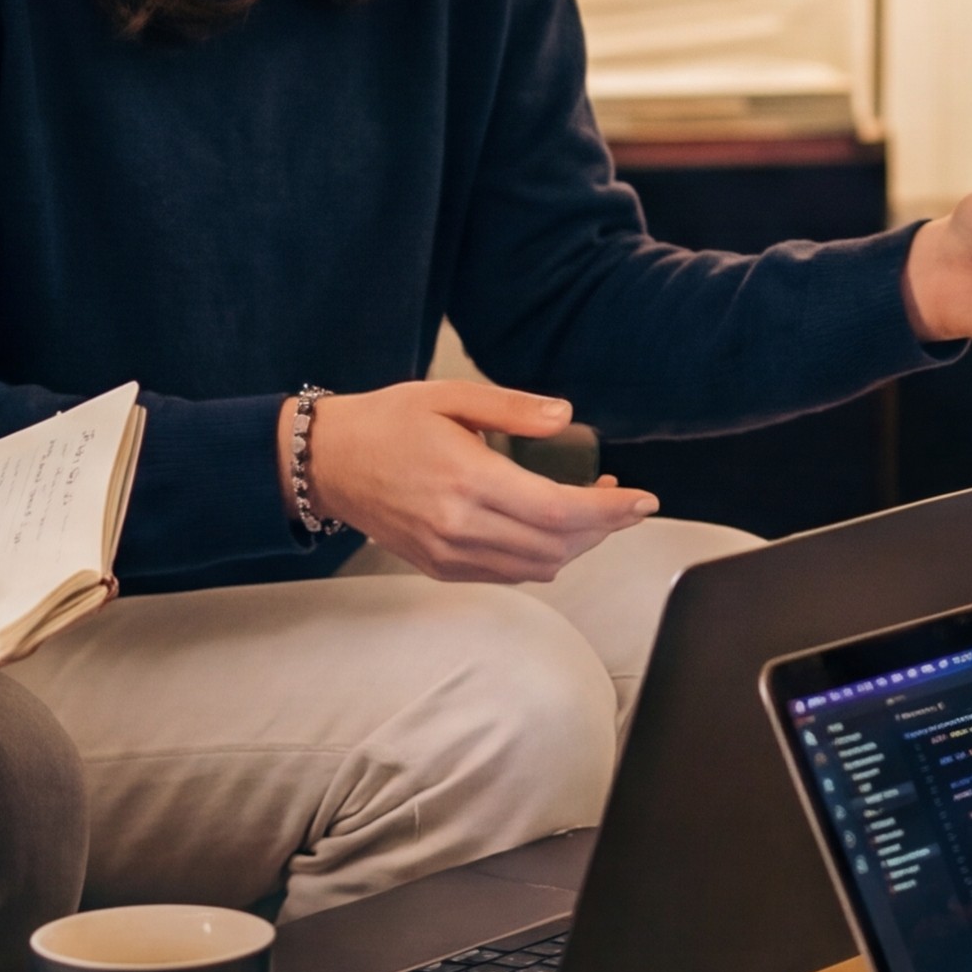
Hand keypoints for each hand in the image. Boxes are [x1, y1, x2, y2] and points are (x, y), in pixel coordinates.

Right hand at [296, 378, 653, 582]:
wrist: (327, 463)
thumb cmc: (388, 422)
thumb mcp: (451, 396)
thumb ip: (514, 409)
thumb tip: (567, 417)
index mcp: (467, 481)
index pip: (559, 510)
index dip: (610, 511)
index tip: (643, 500)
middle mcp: (460, 527)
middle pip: (558, 545)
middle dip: (604, 528)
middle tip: (624, 502)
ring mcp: (449, 555)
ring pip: (539, 567)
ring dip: (577, 545)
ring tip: (591, 511)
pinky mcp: (441, 569)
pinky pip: (509, 575)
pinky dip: (543, 557)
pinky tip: (551, 529)